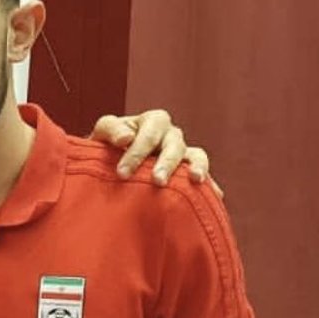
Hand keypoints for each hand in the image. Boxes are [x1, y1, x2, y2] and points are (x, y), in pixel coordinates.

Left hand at [90, 109, 218, 192]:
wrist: (111, 164)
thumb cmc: (107, 147)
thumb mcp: (102, 134)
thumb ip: (111, 130)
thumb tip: (126, 138)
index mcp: (153, 121)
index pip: (150, 132)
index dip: (138, 151)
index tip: (122, 173)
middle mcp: (171, 136)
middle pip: (174, 145)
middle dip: (166, 163)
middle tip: (157, 181)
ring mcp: (183, 154)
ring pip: (196, 156)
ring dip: (196, 167)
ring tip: (195, 179)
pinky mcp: (188, 172)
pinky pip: (203, 176)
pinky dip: (210, 184)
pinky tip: (215, 196)